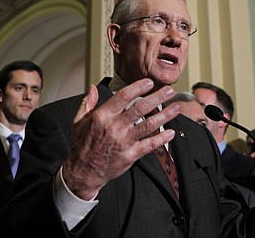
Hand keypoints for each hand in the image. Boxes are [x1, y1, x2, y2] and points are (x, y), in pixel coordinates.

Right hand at [63, 79, 178, 199]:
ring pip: (149, 125)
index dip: (138, 87)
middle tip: (169, 90)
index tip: (149, 83)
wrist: (83, 172)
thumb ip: (88, 103)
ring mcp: (124, 141)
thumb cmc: (82, 146)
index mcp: (102, 116)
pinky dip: (161, 138)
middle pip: (140, 108)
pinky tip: (170, 132)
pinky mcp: (130, 155)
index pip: (124, 96)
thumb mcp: (79, 121)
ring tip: (175, 108)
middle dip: (157, 97)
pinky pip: (149, 145)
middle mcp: (115, 127)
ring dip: (164, 115)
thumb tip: (93, 89)